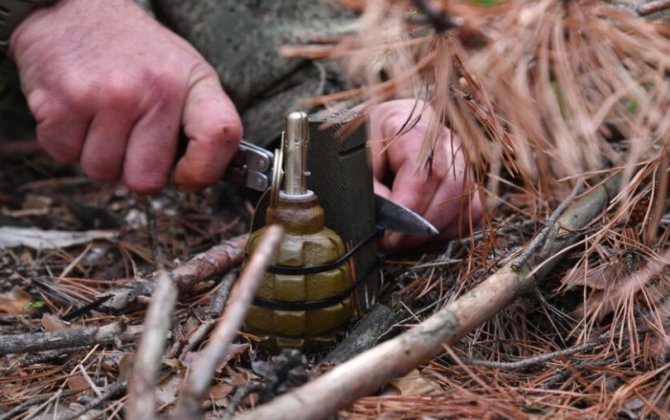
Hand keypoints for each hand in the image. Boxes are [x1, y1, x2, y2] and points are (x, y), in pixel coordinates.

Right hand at [10, 0, 241, 193]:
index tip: (186, 176)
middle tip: (130, 136)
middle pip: (146, 180)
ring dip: (98, 154)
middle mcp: (153, 89)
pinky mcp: (60, 102)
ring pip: (102, 171)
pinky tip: (76, 110)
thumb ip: (201, 122)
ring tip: (101, 117)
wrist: (75, 7)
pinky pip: (64, 154)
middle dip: (135, 168)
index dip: (204, 171)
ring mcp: (106, 96)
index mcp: (193, 82)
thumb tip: (200, 177)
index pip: (219, 137)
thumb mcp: (185, 73)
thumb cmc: (136, 52)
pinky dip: (66, 140)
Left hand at [368, 99, 482, 251]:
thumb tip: (387, 221)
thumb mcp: (350, 162)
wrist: (363, 138)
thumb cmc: (355, 149)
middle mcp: (440, 137)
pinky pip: (472, 209)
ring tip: (406, 240)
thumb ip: (368, 188)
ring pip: (467, 199)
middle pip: (452, 184)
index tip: (389, 232)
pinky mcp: (465, 178)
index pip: (423, 168)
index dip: (409, 206)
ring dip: (437, 228)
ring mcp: (458, 156)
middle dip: (424, 222)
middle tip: (396, 242)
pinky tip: (423, 234)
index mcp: (408, 122)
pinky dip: (450, 228)